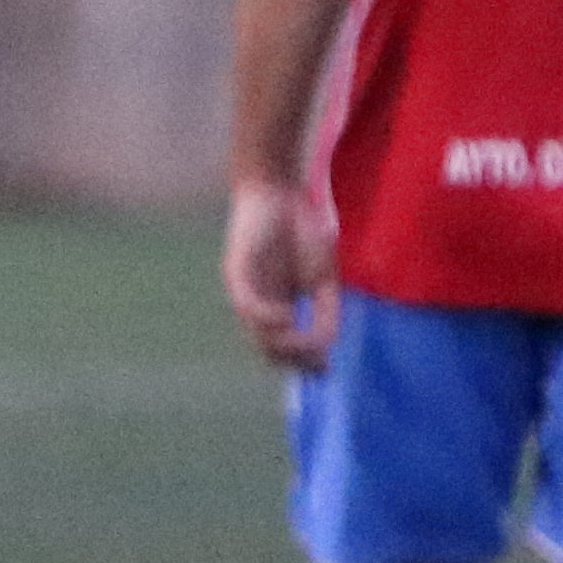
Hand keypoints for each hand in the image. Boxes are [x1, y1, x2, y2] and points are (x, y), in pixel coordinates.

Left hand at [222, 180, 337, 373]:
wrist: (280, 192)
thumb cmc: (304, 230)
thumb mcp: (324, 278)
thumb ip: (326, 308)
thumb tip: (327, 344)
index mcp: (279, 308)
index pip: (285, 349)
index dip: (304, 363)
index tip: (324, 370)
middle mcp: (259, 306)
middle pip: (269, 349)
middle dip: (294, 359)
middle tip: (316, 362)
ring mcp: (246, 291)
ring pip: (257, 332)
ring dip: (283, 343)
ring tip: (304, 343)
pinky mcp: (236, 272)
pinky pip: (247, 305)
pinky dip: (266, 317)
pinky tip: (287, 317)